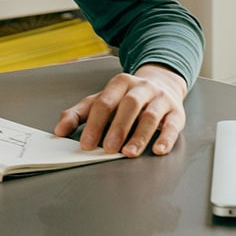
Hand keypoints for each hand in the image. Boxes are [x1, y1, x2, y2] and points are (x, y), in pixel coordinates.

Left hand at [53, 64, 187, 155]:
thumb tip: (59, 131)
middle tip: (108, 149)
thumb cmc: (126, 98)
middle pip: (129, 105)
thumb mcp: (101, 100)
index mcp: (120, 83)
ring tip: (129, 153)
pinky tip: (158, 150)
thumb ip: (79, 114)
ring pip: (150, 115)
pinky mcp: (176, 112)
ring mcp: (160, 98)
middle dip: (117, 128)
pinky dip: (166, 138)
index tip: (86, 143)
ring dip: (140, 136)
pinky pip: (173, 125)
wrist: (161, 83)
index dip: (95, 124)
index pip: (105, 102)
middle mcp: (141, 87)